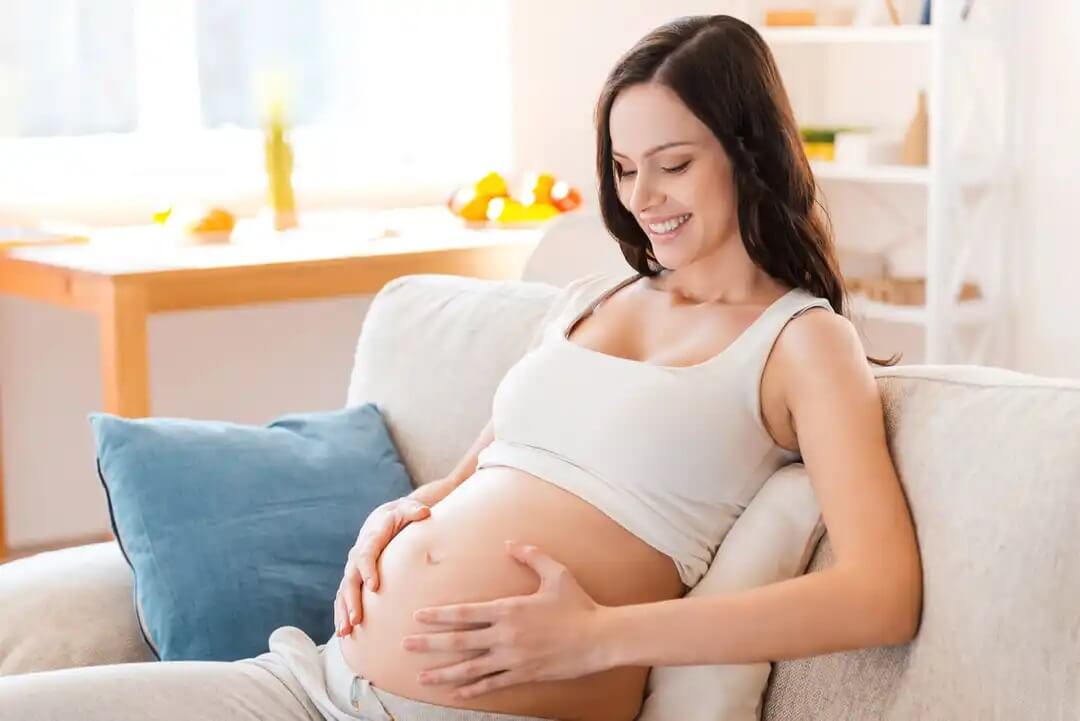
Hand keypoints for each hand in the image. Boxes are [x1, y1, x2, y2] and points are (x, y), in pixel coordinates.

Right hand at [334, 495, 431, 635]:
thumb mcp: (408, 509)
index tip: (373, 587)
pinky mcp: (353, 579)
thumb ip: (414, 511)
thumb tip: (425, 513)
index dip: (368, 570)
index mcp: (371, 538)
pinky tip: (344, 633)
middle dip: (352, 600)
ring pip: (344, 591)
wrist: (383, 518)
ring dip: (343, 612)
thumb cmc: (400, 516)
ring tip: (346, 632)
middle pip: (351, 579)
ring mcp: (353, 568)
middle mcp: (357, 554)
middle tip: (356, 620)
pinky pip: (343, 597)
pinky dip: (341, 614)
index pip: (366, 554)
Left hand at [402, 540, 610, 699]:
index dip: (438, 616)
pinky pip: (492, 684)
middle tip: (404, 646)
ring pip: (470, 668)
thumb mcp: (556, 573)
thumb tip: (510, 542)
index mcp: (508, 609)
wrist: (599, 638)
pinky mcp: (523, 674)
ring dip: (443, 673)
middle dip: (428, 644)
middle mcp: (505, 635)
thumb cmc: (578, 604)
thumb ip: (531, 555)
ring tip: (421, 677)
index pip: (464, 613)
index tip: (417, 617)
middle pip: (459, 641)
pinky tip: (456, 694)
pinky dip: (472, 690)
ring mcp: (513, 658)